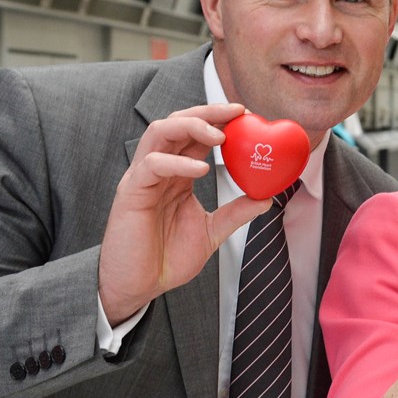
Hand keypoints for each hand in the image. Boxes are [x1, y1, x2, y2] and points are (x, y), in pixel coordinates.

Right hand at [98, 103, 267, 323]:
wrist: (138, 285)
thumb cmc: (165, 258)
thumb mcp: (211, 232)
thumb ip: (235, 213)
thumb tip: (266, 198)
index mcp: (177, 174)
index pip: (196, 135)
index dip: (220, 121)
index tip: (247, 116)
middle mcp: (159, 169)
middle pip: (178, 122)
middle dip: (209, 112)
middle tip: (238, 112)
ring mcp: (143, 178)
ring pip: (160, 132)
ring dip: (191, 125)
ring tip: (220, 135)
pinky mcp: (132, 193)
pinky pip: (152, 165)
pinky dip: (177, 162)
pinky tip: (200, 169)